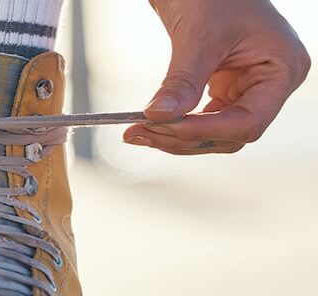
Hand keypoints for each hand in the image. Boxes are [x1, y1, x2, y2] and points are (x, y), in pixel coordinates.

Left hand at [124, 0, 309, 154]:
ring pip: (213, 134)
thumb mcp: (197, 36)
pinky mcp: (224, 89)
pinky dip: (174, 125)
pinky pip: (201, 120)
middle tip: (141, 132)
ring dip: (173, 136)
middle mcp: (270, 84)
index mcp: (282, 69)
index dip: (206, 131)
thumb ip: (182, 81)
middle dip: (183, 136)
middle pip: (229, 134)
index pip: (249, 121)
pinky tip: (146, 125)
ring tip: (136, 131)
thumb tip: (158, 117)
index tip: (165, 127)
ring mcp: (248, 88)